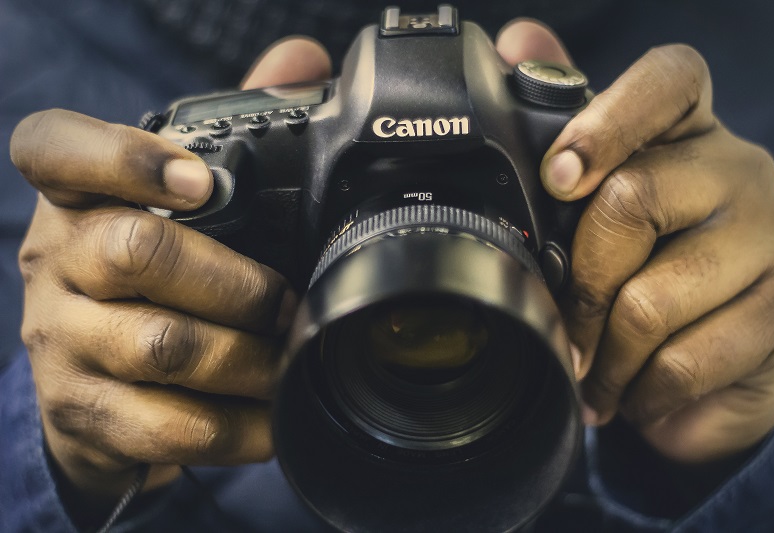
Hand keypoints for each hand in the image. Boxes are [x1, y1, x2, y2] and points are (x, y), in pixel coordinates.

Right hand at [9, 38, 330, 517]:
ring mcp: (61, 341)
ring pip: (162, 346)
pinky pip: (166, 426)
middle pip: (138, 251)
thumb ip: (232, 129)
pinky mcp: (82, 412)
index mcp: (76, 198)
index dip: (125, 156)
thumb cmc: (152, 277)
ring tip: (291, 356)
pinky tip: (272, 419)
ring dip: (248, 356)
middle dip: (236, 281)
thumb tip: (302, 60)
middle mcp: (56, 263)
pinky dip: (235, 426)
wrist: (97, 384)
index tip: (205, 180)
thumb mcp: (176, 202)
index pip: (55, 150)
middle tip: (286, 300)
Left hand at [498, 20, 773, 462]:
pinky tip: (637, 390)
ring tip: (594, 368)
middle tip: (564, 320)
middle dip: (579, 280)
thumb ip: (568, 122)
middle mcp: (736, 175)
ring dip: (603, 352)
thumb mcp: (611, 193)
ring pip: (649, 301)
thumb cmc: (658, 260)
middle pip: (632, 201)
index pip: (669, 82)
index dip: (607, 121)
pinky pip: (681, 362)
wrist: (735, 347)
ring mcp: (768, 246)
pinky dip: (640, 389)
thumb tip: (517, 39)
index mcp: (688, 134)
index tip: (560, 176)